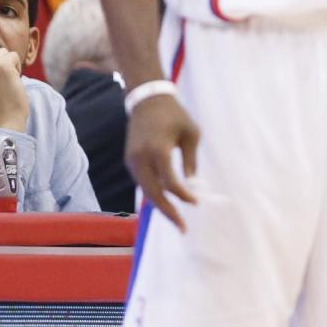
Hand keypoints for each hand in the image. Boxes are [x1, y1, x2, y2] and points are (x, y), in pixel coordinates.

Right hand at [125, 95, 199, 231]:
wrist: (147, 99)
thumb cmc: (174, 115)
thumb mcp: (191, 134)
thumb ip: (191, 161)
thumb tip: (193, 186)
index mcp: (158, 150)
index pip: (170, 182)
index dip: (184, 196)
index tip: (196, 203)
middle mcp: (141, 158)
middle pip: (153, 194)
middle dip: (168, 212)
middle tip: (182, 227)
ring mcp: (132, 159)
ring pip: (145, 190)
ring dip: (160, 204)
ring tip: (176, 217)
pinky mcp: (129, 159)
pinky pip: (142, 181)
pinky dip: (153, 192)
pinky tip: (165, 200)